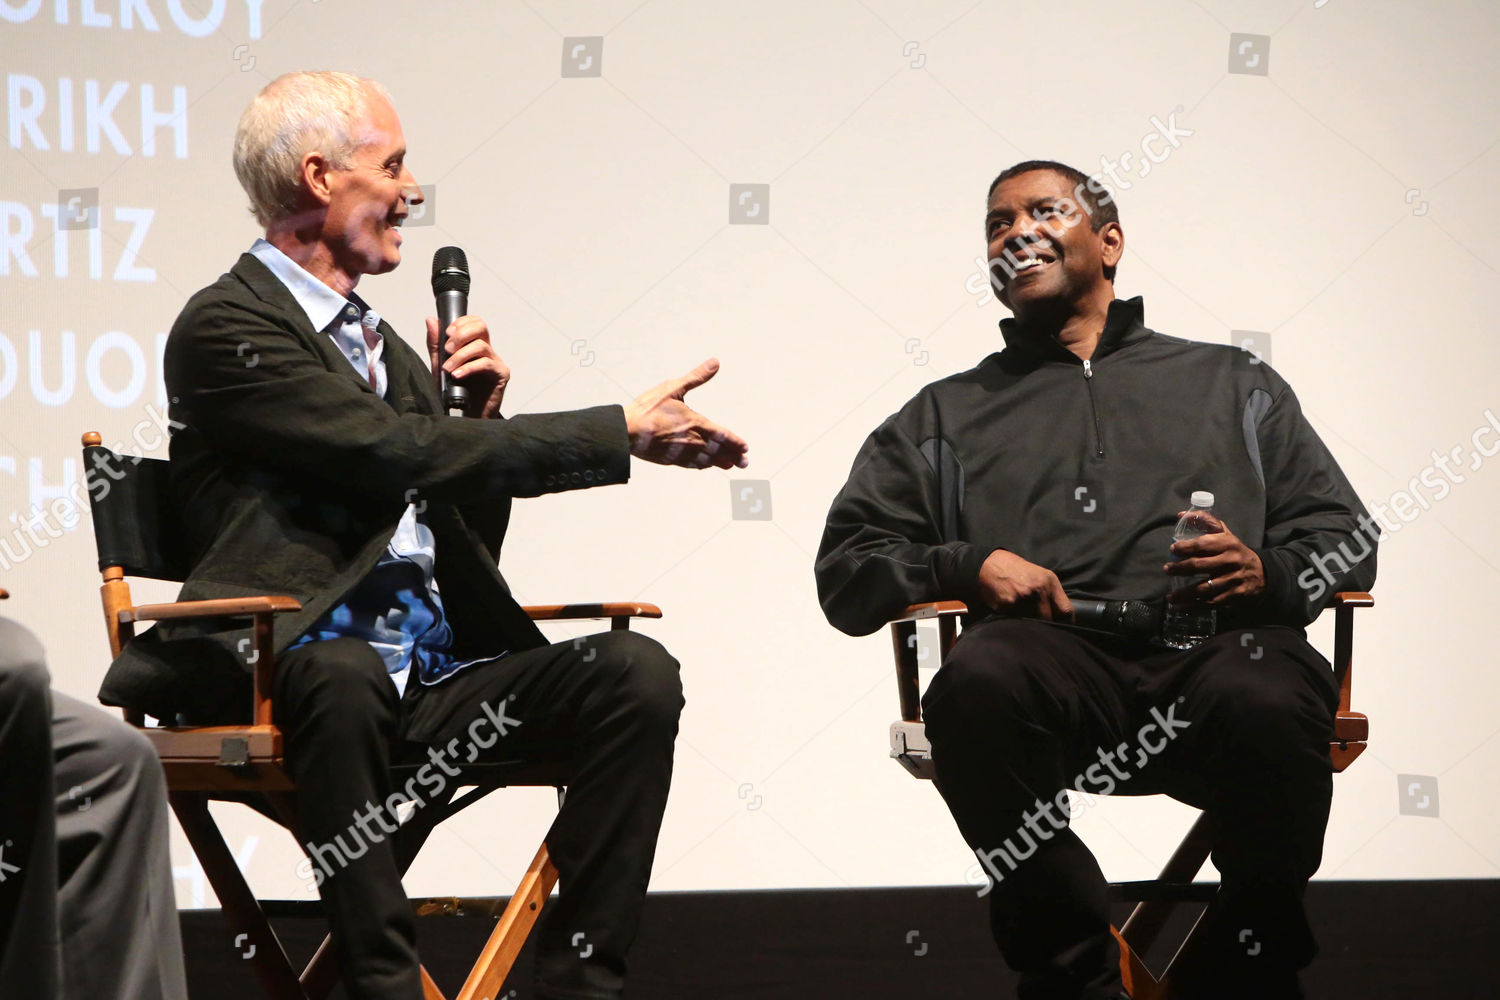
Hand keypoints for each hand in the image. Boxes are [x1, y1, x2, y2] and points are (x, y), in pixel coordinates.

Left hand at [426, 315, 509, 418]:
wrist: (466, 416)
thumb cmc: (456, 392)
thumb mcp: (440, 365)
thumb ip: (436, 344)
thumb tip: (431, 320)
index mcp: (474, 345)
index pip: (474, 322)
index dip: (461, 323)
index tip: (447, 334)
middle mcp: (487, 351)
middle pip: (481, 326)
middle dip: (461, 334)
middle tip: (447, 349)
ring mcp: (496, 362)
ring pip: (481, 346)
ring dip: (460, 356)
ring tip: (448, 369)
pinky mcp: (501, 375)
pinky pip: (486, 363)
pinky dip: (469, 368)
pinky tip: (458, 375)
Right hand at [622, 358, 748, 469]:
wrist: (626, 431)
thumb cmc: (648, 408)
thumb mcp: (673, 388)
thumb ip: (696, 377)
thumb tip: (715, 362)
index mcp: (695, 423)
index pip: (722, 435)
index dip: (735, 442)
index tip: (745, 448)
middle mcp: (692, 441)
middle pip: (718, 451)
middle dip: (733, 456)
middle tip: (744, 463)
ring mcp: (681, 453)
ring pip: (706, 460)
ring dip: (719, 462)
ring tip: (728, 465)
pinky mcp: (669, 459)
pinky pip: (690, 464)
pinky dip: (701, 465)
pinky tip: (704, 465)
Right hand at [976, 549, 1073, 621]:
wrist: (989, 565)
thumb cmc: (1015, 570)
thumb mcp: (1039, 575)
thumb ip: (1051, 594)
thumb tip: (1060, 617)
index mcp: (1049, 582)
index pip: (1066, 610)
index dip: (1066, 623)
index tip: (1062, 628)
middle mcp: (1039, 590)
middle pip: (1049, 620)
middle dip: (1046, 624)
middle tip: (1039, 623)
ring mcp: (1023, 599)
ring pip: (1034, 623)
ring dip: (1030, 623)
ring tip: (1022, 613)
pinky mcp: (1008, 606)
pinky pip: (1017, 621)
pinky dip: (1016, 620)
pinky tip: (1010, 610)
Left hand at [1163, 513, 1265, 604]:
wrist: (1262, 573)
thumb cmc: (1235, 551)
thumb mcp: (1225, 534)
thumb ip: (1205, 522)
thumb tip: (1181, 515)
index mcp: (1228, 544)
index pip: (1203, 544)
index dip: (1186, 547)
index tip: (1173, 549)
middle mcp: (1231, 561)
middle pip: (1201, 566)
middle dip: (1180, 568)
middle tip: (1166, 569)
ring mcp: (1233, 580)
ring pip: (1204, 588)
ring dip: (1184, 593)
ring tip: (1169, 597)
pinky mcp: (1234, 596)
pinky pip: (1211, 603)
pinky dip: (1194, 607)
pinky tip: (1180, 607)